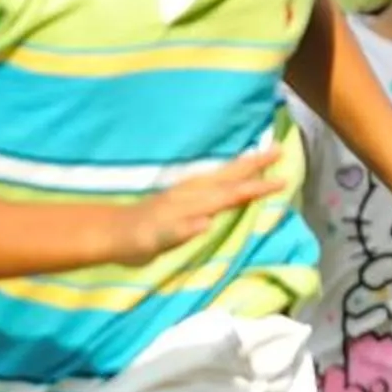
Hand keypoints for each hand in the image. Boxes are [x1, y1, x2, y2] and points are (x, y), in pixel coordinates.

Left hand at [113, 149, 287, 263]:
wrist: (108, 232)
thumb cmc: (133, 242)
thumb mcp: (155, 241)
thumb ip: (180, 231)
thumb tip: (206, 222)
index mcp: (189, 205)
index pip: (229, 195)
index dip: (256, 188)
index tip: (282, 181)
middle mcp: (189, 193)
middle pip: (227, 176)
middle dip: (253, 164)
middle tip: (280, 149)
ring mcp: (183, 192)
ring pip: (219, 174)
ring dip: (241, 164)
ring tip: (262, 154)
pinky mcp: (178, 195)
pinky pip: (209, 179)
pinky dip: (224, 173)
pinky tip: (228, 174)